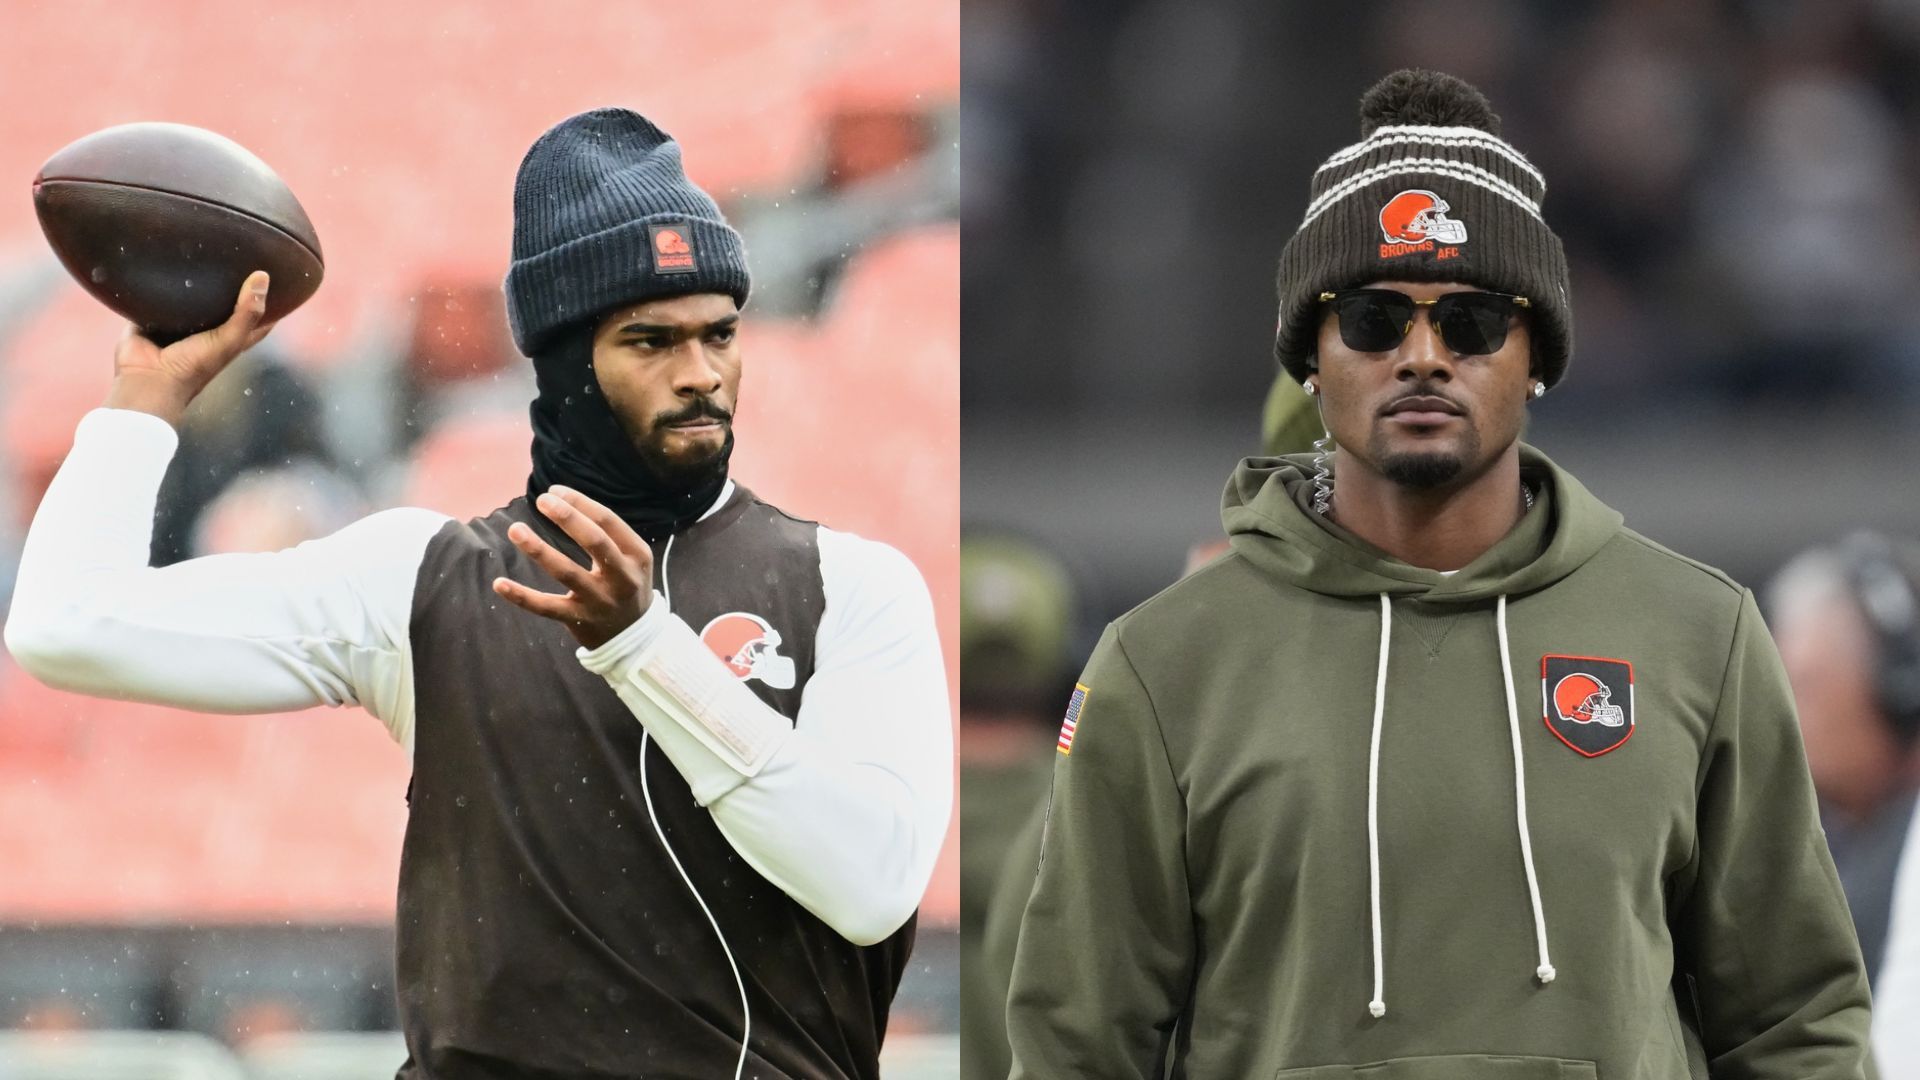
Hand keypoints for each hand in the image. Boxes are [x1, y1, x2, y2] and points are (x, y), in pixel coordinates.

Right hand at [104, 270, 275, 424]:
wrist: (147, 379)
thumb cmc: (193, 366)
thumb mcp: (229, 340)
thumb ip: (247, 312)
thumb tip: (263, 276)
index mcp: (228, 338)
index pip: (256, 317)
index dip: (268, 299)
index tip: (277, 275)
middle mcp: (205, 330)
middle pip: (222, 303)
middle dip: (229, 283)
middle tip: (237, 253)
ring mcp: (176, 324)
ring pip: (188, 298)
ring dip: (192, 280)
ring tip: (200, 247)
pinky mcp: (150, 318)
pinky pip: (155, 296)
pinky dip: (158, 282)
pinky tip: (162, 258)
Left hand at [493, 486, 656, 649]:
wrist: (634, 637)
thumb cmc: (625, 584)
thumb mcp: (632, 558)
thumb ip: (606, 533)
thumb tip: (562, 501)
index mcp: (637, 555)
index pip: (607, 521)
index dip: (580, 503)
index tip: (554, 491)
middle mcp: (621, 578)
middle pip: (594, 541)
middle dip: (567, 517)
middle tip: (542, 500)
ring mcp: (600, 601)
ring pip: (566, 572)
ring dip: (539, 550)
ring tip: (515, 529)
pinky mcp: (578, 620)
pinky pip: (546, 607)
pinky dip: (521, 596)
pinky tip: (499, 583)